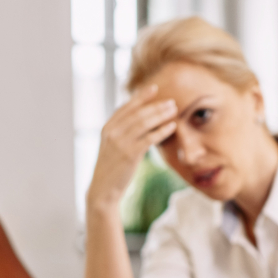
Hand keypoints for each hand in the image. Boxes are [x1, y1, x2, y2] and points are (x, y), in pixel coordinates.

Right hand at [86, 84, 176, 211]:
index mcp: (107, 128)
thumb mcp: (112, 146)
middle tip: (171, 102)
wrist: (103, 189)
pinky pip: (149, 138)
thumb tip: (139, 120)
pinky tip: (172, 126)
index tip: (154, 88)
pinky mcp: (129, 154)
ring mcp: (120, 142)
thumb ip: (121, 132)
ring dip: (161, 114)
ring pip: (144, 122)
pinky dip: (162, 130)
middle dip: (156, 105)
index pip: (126, 107)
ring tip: (174, 110)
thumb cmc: (111, 168)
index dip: (140, 96)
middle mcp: (112, 132)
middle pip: (138, 113)